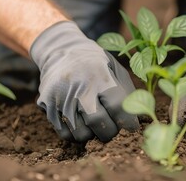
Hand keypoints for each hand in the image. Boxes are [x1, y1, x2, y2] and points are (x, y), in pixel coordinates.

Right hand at [30, 21, 138, 141]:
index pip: (118, 107)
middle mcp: (79, 87)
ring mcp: (60, 97)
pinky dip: (76, 134)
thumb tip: (138, 119)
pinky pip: (65, 134)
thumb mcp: (115, 68)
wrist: (60, 50)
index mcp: (100, 76)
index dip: (128, 122)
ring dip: (92, 135)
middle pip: (99, 123)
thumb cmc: (95, 63)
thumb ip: (127, 92)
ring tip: (95, 123)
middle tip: (112, 128)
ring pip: (80, 133)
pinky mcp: (47, 105)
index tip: (130, 127)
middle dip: (110, 132)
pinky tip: (80, 121)